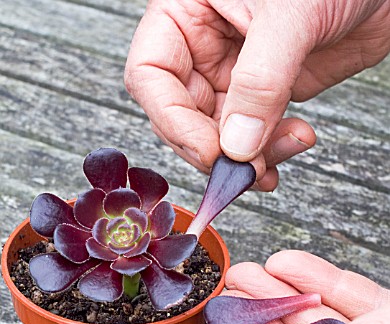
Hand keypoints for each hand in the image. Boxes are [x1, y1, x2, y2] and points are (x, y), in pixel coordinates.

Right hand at [125, 0, 389, 189]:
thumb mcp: (290, 13)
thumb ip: (260, 80)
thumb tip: (237, 146)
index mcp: (187, 14)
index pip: (151, 76)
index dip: (173, 120)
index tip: (210, 151)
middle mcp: (204, 49)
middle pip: (183, 116)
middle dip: (212, 150)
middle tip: (243, 171)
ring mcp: (234, 76)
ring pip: (219, 135)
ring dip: (244, 160)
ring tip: (274, 163)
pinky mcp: (265, 98)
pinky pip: (252, 139)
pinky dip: (266, 157)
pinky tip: (282, 158)